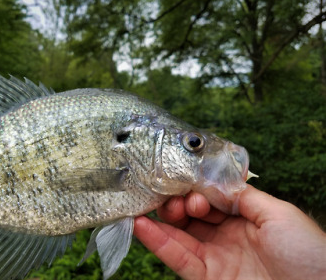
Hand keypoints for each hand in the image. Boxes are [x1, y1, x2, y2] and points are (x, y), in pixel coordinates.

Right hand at [134, 185, 325, 279]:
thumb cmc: (308, 253)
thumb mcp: (279, 213)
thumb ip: (242, 196)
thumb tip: (212, 181)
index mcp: (246, 218)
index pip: (210, 199)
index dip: (196, 190)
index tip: (187, 185)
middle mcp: (227, 236)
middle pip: (191, 216)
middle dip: (176, 202)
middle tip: (170, 197)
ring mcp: (216, 258)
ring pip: (179, 236)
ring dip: (160, 221)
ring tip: (144, 206)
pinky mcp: (207, 278)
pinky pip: (178, 259)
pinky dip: (157, 243)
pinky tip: (142, 226)